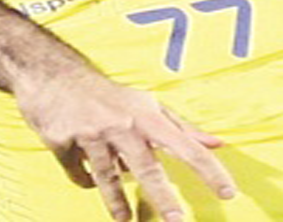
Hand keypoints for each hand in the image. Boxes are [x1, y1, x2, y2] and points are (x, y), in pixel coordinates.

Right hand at [15, 73, 235, 220]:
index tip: (228, 192)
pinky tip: (90, 184)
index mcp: (147, 117)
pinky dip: (85, 181)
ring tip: (126, 221)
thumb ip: (183, 128)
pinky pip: (78, 172)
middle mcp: (122, 125)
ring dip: (118, 203)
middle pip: (147, 166)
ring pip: (108, 177)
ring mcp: (91, 133)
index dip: (208, 169)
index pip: (186, 146)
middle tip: (176, 220)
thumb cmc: (110, 96)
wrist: (54, 75)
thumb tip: (218, 144)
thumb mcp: (148, 106)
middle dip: (162, 195)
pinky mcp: (63, 141)